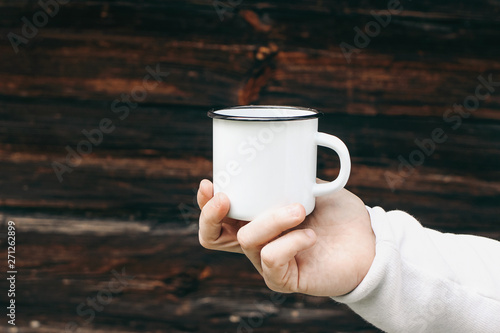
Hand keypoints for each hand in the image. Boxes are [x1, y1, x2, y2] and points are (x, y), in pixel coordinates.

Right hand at [197, 179, 374, 296]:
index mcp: (257, 221)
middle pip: (212, 236)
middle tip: (224, 197)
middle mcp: (257, 242)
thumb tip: (271, 151)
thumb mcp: (311, 185)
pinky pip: (272, 259)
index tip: (209, 183)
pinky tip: (311, 235)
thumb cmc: (339, 214)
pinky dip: (290, 242)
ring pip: (247, 240)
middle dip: (210, 216)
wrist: (369, 241)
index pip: (219, 218)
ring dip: (271, 220)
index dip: (205, 205)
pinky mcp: (284, 280)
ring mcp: (268, 263)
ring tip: (299, 209)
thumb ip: (290, 174)